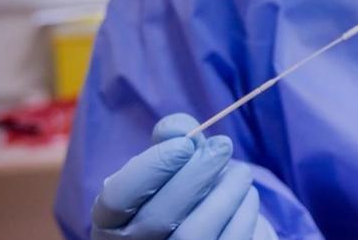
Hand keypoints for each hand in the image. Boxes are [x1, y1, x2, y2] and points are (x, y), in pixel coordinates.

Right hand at [91, 113, 275, 239]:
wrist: (208, 229)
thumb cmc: (179, 191)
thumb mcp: (168, 163)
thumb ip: (170, 139)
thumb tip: (178, 129)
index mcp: (111, 221)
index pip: (117, 198)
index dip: (151, 167)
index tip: (185, 144)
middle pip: (159, 217)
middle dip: (196, 176)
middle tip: (224, 146)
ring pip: (194, 233)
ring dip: (225, 193)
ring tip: (241, 171)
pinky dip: (243, 213)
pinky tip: (246, 194)